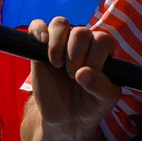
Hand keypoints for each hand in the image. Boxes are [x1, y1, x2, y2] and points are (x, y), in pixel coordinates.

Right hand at [24, 17, 120, 132]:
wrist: (67, 117)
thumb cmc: (91, 104)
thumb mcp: (104, 100)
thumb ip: (101, 86)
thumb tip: (83, 73)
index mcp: (103, 50)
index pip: (102, 39)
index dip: (94, 57)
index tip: (86, 76)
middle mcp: (84, 41)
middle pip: (81, 31)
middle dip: (76, 55)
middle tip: (71, 76)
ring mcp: (61, 42)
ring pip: (60, 23)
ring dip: (58, 44)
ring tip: (57, 64)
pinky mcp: (40, 47)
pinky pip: (37, 25)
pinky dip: (39, 30)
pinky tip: (42, 43)